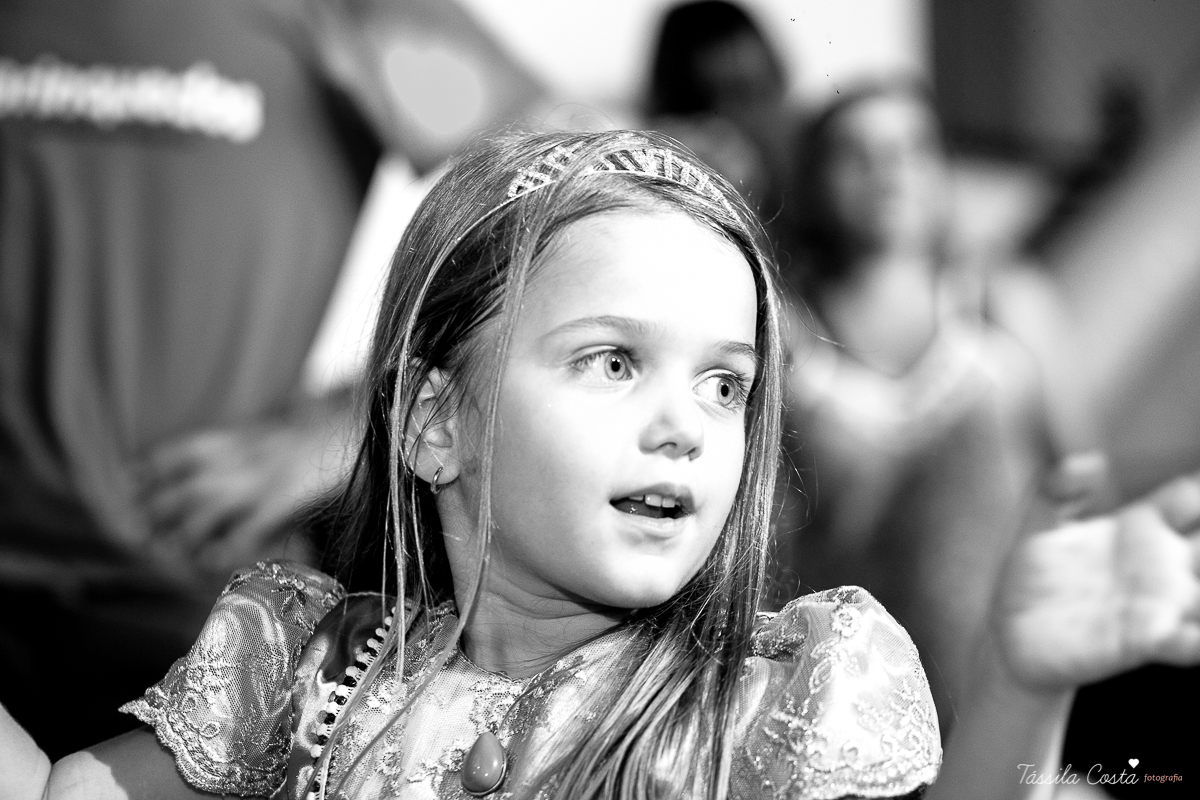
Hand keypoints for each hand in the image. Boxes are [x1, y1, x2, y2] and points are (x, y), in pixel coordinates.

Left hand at [136, 420, 352, 576]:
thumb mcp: (275, 429)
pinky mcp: (281, 502)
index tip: (128, 479)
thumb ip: (247, 441)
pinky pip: (244, 530)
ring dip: (183, 533)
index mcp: (239, 436)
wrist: (353, 430)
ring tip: (169, 549)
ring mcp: (260, 480)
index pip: (182, 450)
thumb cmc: (318, 431)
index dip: (152, 466)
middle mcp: (241, 457)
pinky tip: (210, 561)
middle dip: (158, 508)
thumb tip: (222, 455)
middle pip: (185, 485)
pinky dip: (224, 548)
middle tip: (138, 529)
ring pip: (206, 510)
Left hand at [993, 464, 1199, 689]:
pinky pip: (1187, 641)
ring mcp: (1157, 604)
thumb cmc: (1033, 577)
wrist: (1011, 634)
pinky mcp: (1144, 641)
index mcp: (1140, 528)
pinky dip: (1197, 639)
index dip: (1197, 489)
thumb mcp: (1038, 524)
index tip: (1196, 484)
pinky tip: (1195, 637)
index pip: (1187, 500)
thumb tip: (1090, 462)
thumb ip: (1057, 489)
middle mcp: (1160, 566)